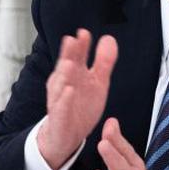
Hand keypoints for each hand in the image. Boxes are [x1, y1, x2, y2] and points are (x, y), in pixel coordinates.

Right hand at [37, 29, 117, 169]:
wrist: (67, 136)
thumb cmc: (81, 106)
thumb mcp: (98, 82)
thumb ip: (103, 61)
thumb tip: (109, 38)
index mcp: (74, 74)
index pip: (76, 56)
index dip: (80, 45)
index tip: (84, 33)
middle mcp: (65, 84)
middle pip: (66, 67)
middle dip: (69, 54)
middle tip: (72, 41)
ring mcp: (60, 101)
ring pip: (61, 86)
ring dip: (64, 74)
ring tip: (69, 63)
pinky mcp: (59, 118)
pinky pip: (61, 108)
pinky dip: (64, 100)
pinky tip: (69, 91)